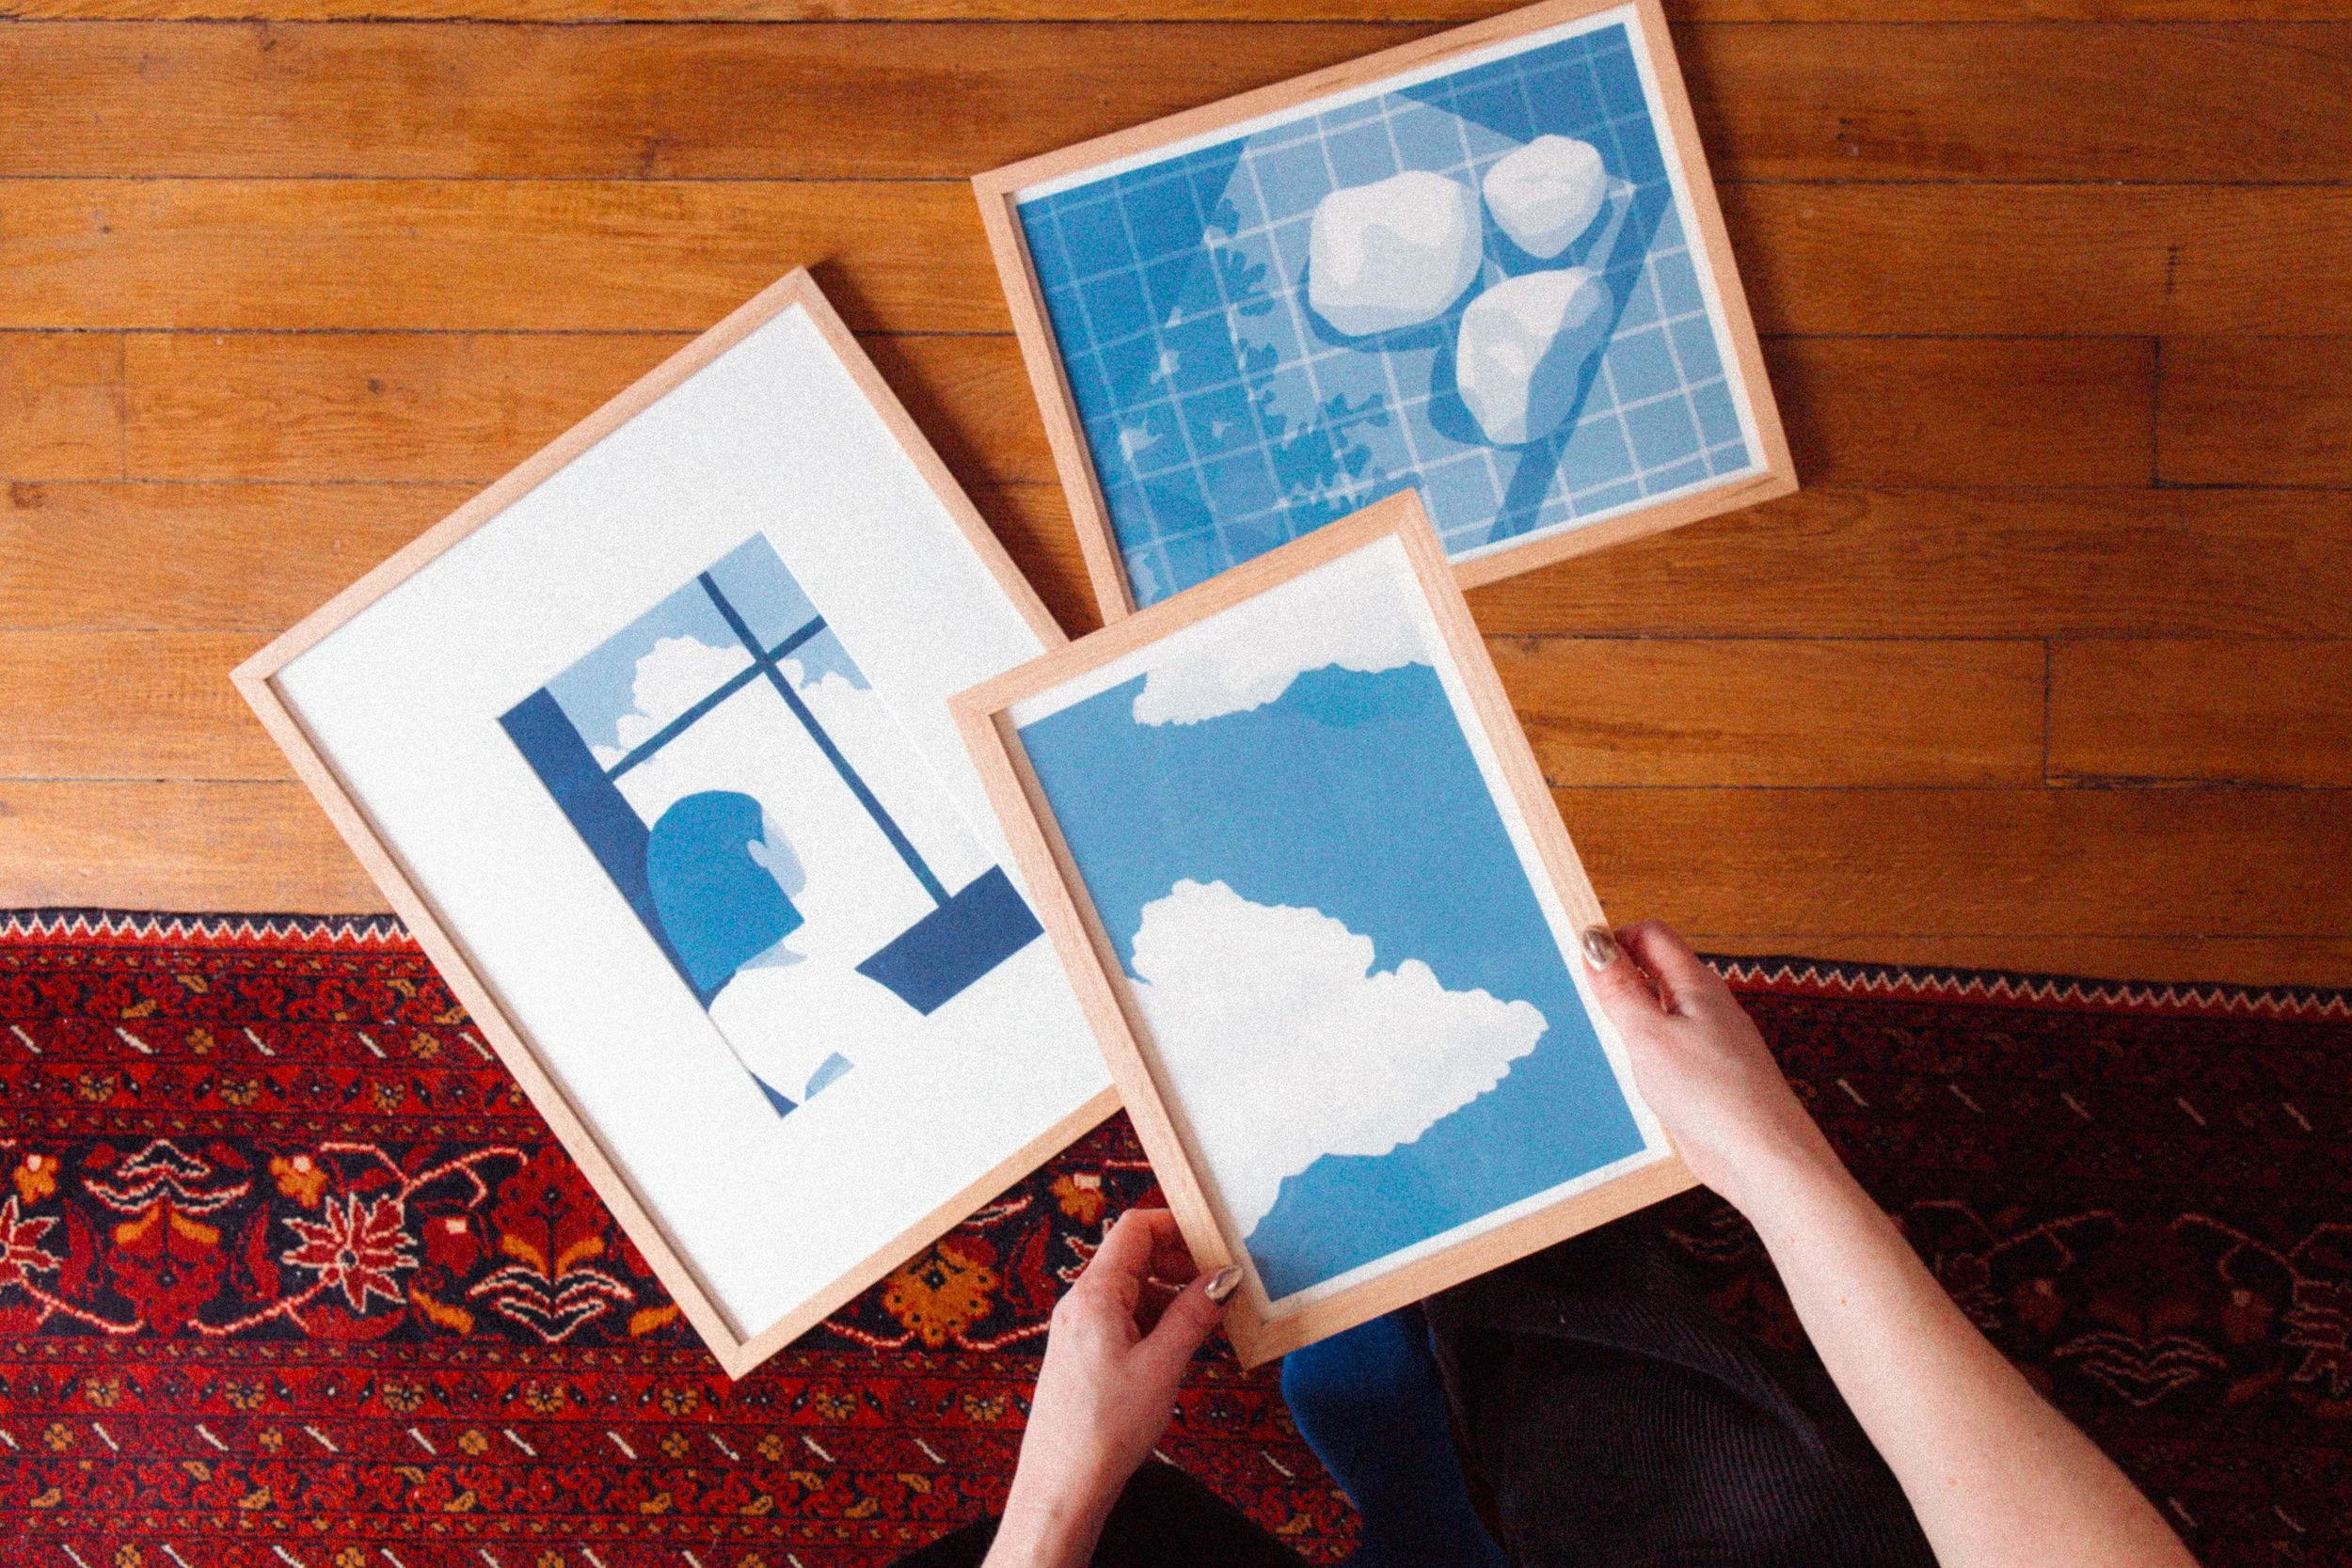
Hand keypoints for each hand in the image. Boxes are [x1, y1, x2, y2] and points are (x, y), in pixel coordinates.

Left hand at [985, 1208, 1239, 1567]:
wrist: (1062, 1486)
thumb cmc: (1105, 1429)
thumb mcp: (1163, 1365)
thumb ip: (1193, 1314)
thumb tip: (1224, 1276)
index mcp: (1094, 1294)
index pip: (1134, 1229)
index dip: (1176, 1226)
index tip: (1215, 1243)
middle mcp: (1081, 1303)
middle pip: (1134, 1256)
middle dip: (1179, 1262)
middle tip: (1220, 1285)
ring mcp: (1079, 1329)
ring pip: (1132, 1290)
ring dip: (1170, 1295)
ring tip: (1206, 1321)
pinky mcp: (1083, 1354)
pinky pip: (1123, 1319)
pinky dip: (1154, 1322)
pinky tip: (1178, 1347)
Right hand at [1580, 919, 1844, 1219]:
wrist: (1760, 1154)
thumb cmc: (1713, 1093)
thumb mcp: (1649, 1035)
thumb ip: (1620, 989)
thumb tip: (1595, 944)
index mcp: (1695, 983)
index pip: (1650, 935)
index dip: (1614, 943)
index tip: (1585, 971)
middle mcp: (1705, 1006)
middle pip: (1653, 971)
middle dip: (1616, 983)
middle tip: (1592, 1012)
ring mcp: (1707, 1040)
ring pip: (1658, 1011)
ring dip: (1627, 1021)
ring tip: (1609, 1048)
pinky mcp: (1704, 1074)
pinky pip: (1666, 1047)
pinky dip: (1642, 1053)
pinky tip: (1631, 1078)